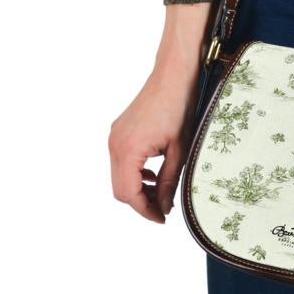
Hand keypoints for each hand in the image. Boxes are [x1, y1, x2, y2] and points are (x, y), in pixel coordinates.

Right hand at [108, 58, 201, 223]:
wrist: (174, 74)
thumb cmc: (180, 106)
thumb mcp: (179, 149)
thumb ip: (169, 182)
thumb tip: (164, 207)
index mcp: (127, 150)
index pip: (129, 194)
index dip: (145, 210)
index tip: (161, 219)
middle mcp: (114, 144)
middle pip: (119, 189)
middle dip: (140, 202)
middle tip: (162, 209)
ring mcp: (114, 135)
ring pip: (119, 175)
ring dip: (136, 188)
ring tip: (160, 193)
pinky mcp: (119, 129)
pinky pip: (121, 160)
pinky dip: (133, 172)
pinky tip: (152, 173)